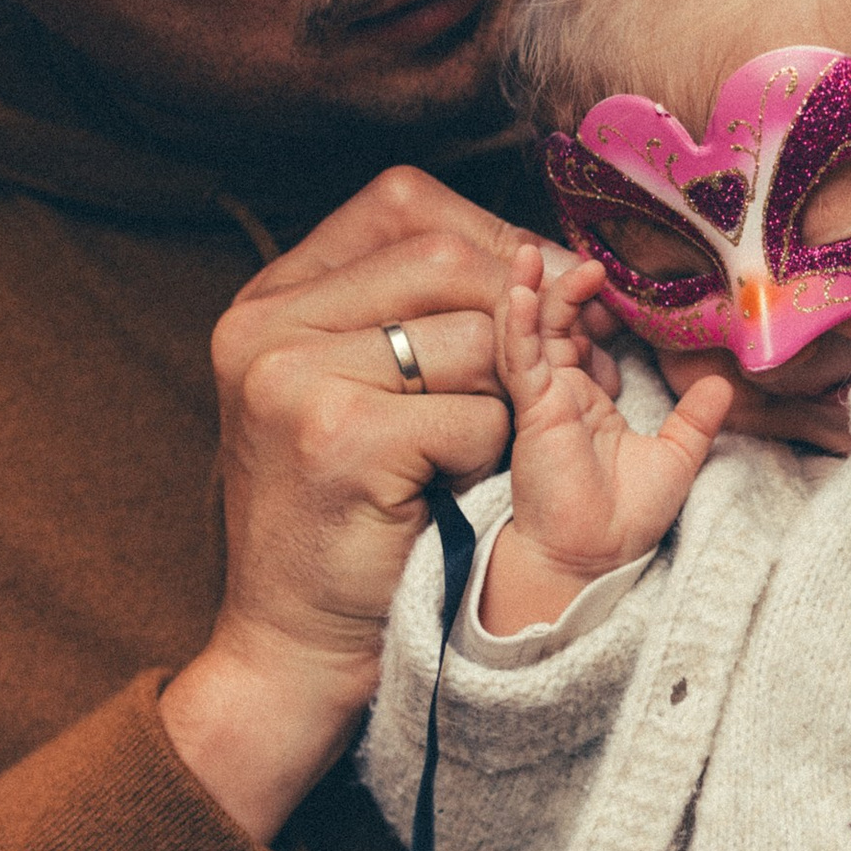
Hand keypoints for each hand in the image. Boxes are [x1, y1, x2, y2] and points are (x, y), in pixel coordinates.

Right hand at [161, 168, 579, 839]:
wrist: (291, 646)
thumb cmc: (346, 520)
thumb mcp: (357, 393)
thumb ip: (415, 316)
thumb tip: (552, 255)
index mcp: (268, 299)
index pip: (403, 204)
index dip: (495, 233)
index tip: (554, 284)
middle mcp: (264, 325)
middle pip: (446, 257)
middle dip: (533, 304)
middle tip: (586, 352)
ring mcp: (292, 378)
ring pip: (476, 338)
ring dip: (518, 394)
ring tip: (503, 441)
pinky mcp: (337, 437)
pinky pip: (478, 415)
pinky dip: (494, 455)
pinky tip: (459, 492)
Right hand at [484, 249, 730, 628]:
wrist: (594, 558)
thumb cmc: (624, 519)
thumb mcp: (676, 458)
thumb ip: (696, 418)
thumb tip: (725, 382)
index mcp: (592, 401)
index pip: (586, 340)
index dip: (597, 308)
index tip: (616, 280)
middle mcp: (562, 395)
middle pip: (556, 326)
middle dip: (565, 290)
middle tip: (590, 261)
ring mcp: (544, 399)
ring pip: (530, 333)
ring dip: (532, 292)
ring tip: (535, 254)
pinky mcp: (531, 410)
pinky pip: (519, 358)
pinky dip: (516, 323)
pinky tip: (519, 292)